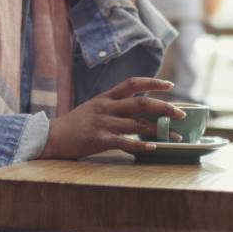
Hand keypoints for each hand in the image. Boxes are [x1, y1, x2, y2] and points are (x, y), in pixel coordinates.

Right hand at [41, 77, 181, 159]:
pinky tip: (153, 148)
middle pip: (141, 103)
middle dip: (165, 108)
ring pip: (137, 124)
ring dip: (159, 130)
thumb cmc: (75, 124)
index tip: (170, 86)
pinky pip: (124, 142)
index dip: (153, 83)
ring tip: (176, 136)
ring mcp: (102, 123)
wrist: (50, 137)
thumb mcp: (94, 107)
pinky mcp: (98, 140)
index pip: (132, 83)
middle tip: (182, 114)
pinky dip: (141, 145)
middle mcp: (106, 107)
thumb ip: (114, 105)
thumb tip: (138, 107)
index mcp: (106, 97)